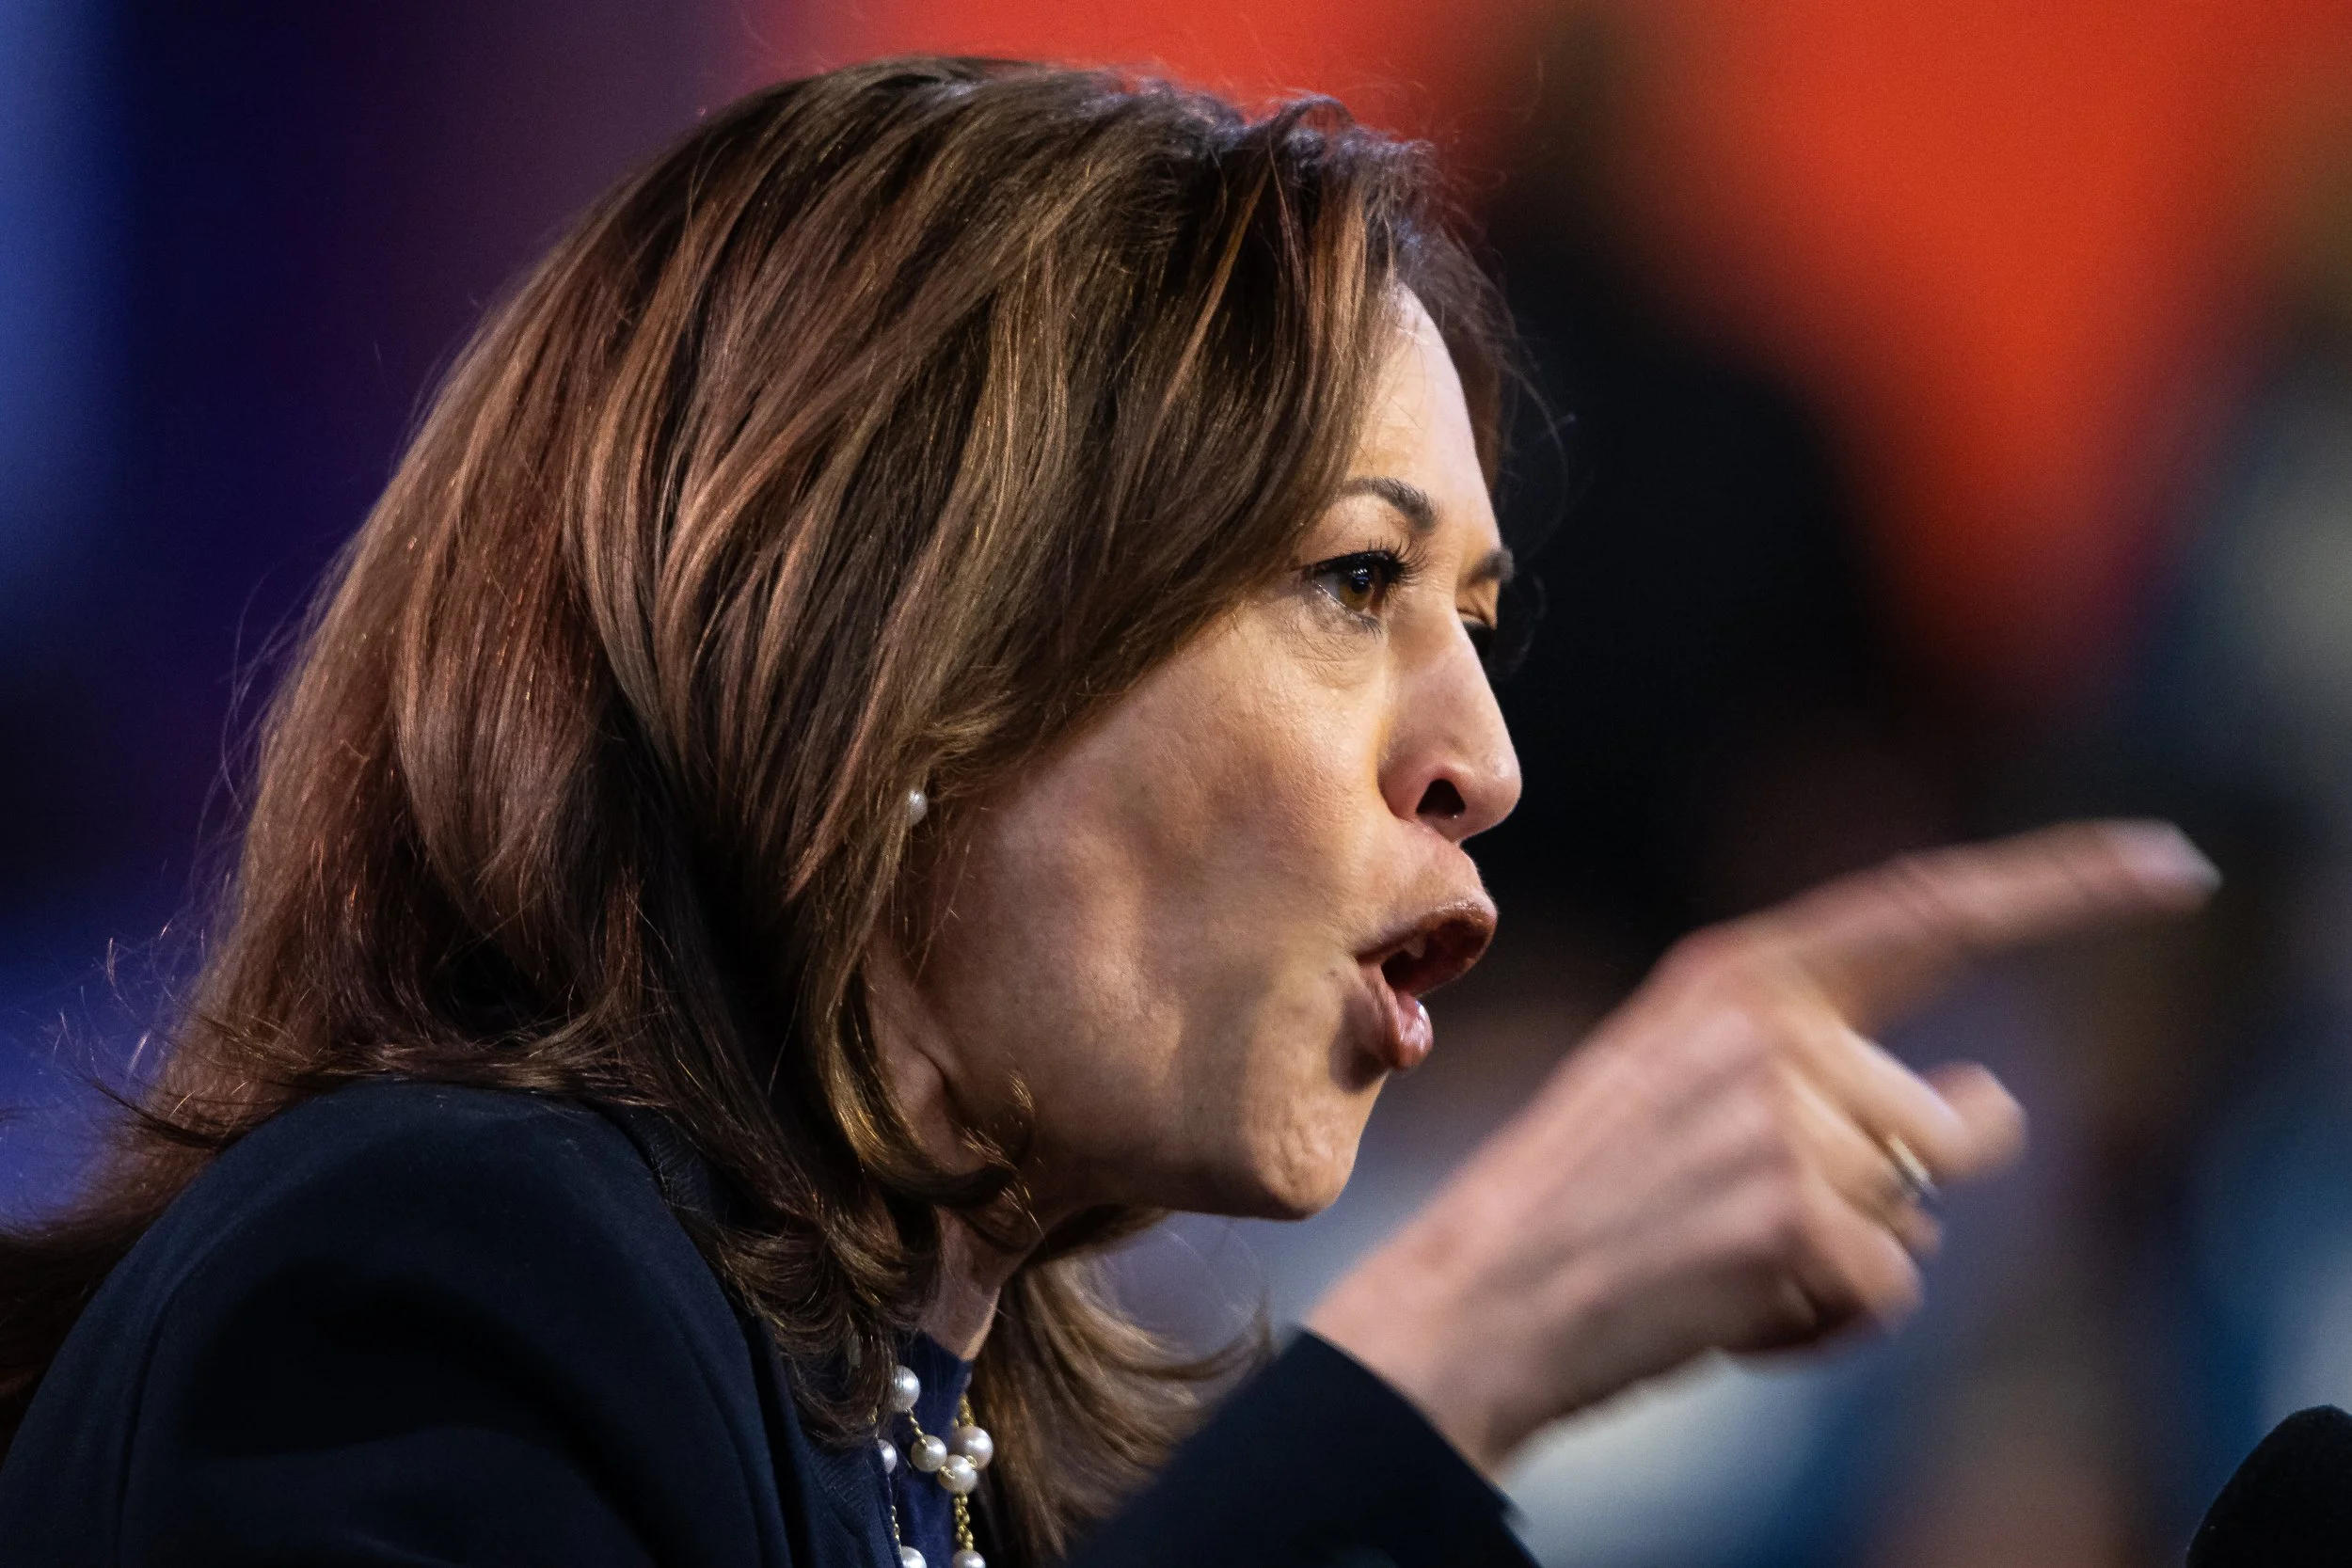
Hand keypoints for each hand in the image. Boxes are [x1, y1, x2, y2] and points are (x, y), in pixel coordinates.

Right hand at [1305, 819, 2217, 1474]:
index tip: (2173, 864)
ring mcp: (1783, 1118)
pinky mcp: (1795, 1216)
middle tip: (1765, 1225)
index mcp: (1734, 974)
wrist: (1477, 1295)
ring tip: (1725, 1259)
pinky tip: (1733, 1309)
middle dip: (1898, 1192)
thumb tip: (1990, 1099)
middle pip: (1938, 1122)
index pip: (1932, 909)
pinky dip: (1827, 1323)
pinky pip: (1888, 1290)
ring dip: (1848, 1260)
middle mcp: (1769, 1027)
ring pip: (1917, 1212)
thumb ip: (1827, 1071)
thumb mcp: (1686, 1086)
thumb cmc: (1585, 1199)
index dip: (2065, 885)